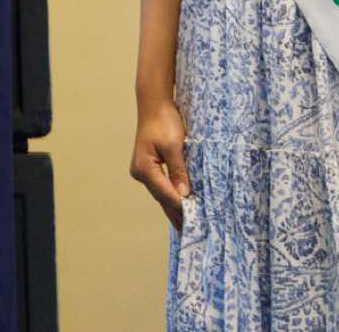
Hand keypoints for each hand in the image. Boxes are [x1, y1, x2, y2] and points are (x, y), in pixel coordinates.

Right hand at [130, 98, 191, 228]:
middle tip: (192, 233)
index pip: (167, 194)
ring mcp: (143, 171)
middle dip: (178, 214)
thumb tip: (184, 194)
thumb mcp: (174, 146)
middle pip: (162, 198)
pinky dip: (172, 197)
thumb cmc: (164, 121)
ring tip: (187, 226)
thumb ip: (179, 171)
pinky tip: (179, 207)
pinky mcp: (149, 167)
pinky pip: (163, 186)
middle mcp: (141, 173)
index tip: (197, 222)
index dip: (182, 208)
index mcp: (145, 168)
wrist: (154, 104)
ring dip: (175, 208)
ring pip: (162, 194)